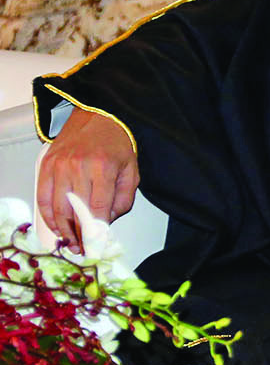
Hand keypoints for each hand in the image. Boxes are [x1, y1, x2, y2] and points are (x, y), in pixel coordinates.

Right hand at [36, 110, 137, 251]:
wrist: (97, 116)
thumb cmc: (116, 143)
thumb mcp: (131, 170)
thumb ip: (123, 199)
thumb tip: (109, 222)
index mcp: (103, 167)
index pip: (98, 208)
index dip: (96, 232)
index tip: (97, 246)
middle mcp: (79, 167)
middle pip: (75, 212)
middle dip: (79, 235)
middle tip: (83, 249)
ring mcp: (59, 166)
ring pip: (57, 208)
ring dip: (62, 230)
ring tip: (70, 242)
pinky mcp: (46, 166)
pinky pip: (42, 197)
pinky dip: (48, 216)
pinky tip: (56, 227)